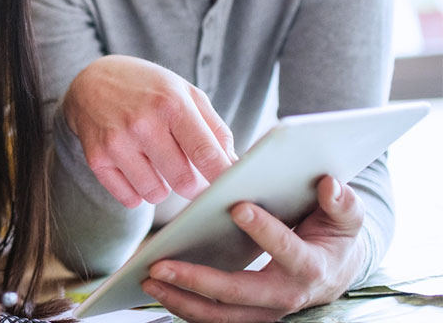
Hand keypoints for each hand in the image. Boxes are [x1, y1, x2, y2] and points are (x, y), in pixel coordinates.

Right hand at [64, 55, 236, 206]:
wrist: (92, 81)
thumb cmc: (148, 88)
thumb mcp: (186, 93)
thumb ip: (215, 129)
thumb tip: (233, 167)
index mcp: (171, 103)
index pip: (205, 153)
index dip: (223, 177)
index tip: (232, 188)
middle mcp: (142, 123)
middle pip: (184, 181)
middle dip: (195, 186)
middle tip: (194, 177)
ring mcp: (116, 142)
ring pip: (155, 194)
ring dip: (163, 187)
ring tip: (157, 165)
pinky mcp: (97, 159)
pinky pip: (129, 199)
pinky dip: (138, 192)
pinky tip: (137, 170)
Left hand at [142, 176, 366, 321]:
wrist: (337, 271)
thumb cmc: (334, 236)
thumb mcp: (345, 217)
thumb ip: (342, 201)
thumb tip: (328, 184)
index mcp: (311, 267)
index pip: (287, 251)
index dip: (265, 231)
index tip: (237, 207)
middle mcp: (286, 296)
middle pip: (239, 293)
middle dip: (198, 280)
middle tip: (160, 265)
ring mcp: (266, 312)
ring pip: (220, 316)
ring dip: (181, 300)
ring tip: (149, 280)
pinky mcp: (249, 316)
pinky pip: (213, 320)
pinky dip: (184, 308)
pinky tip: (158, 291)